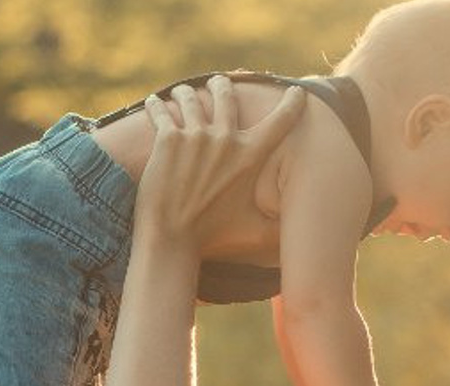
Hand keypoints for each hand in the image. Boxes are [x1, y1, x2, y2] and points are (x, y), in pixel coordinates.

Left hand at [136, 75, 304, 252]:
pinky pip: (161, 110)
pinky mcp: (168, 139)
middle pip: (226, 94)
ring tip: (179, 93)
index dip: (292, 103)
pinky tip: (152, 102)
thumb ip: (277, 225)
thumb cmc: (212, 236)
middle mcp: (225, 139)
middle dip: (221, 84)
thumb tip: (296, 230)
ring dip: (185, 92)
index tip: (296, 91)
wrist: (172, 238)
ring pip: (190, 98)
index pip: (280, 121)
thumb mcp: (254, 228)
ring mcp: (196, 136)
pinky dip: (155, 105)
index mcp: (250, 157)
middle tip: (217, 82)